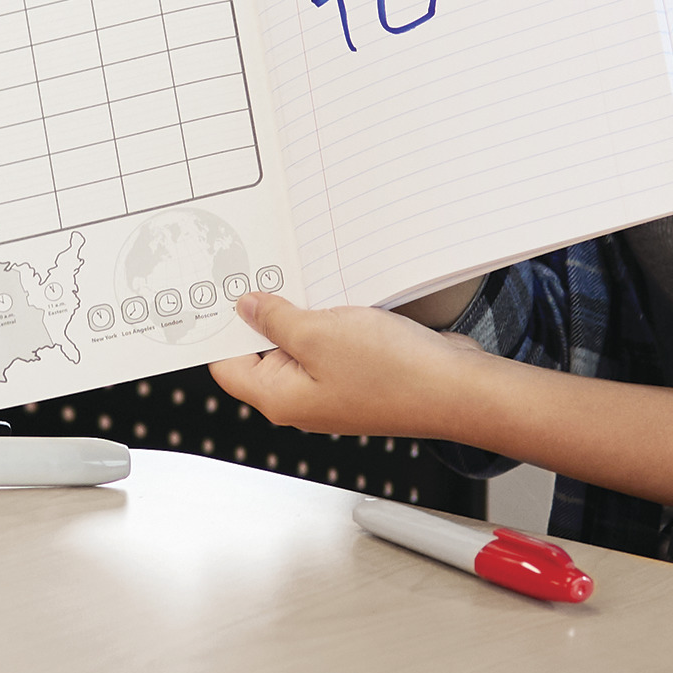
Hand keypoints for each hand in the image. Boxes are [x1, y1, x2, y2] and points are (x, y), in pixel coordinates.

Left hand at [212, 290, 491, 437]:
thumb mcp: (318, 333)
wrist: (455, 389)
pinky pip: (331, 343)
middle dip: (261, 314)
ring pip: (300, 344)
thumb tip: (247, 308)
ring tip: (304, 281)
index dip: (220, 329)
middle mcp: (302, 398)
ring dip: (300, 313)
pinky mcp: (359, 375)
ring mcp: (332, 388)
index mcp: (280, 398)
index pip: (227, 365)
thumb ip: (276, 320)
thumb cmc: (393, 374)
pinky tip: (337, 296)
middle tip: (262, 273)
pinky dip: (329, 319)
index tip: (217, 293)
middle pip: (262, 353)